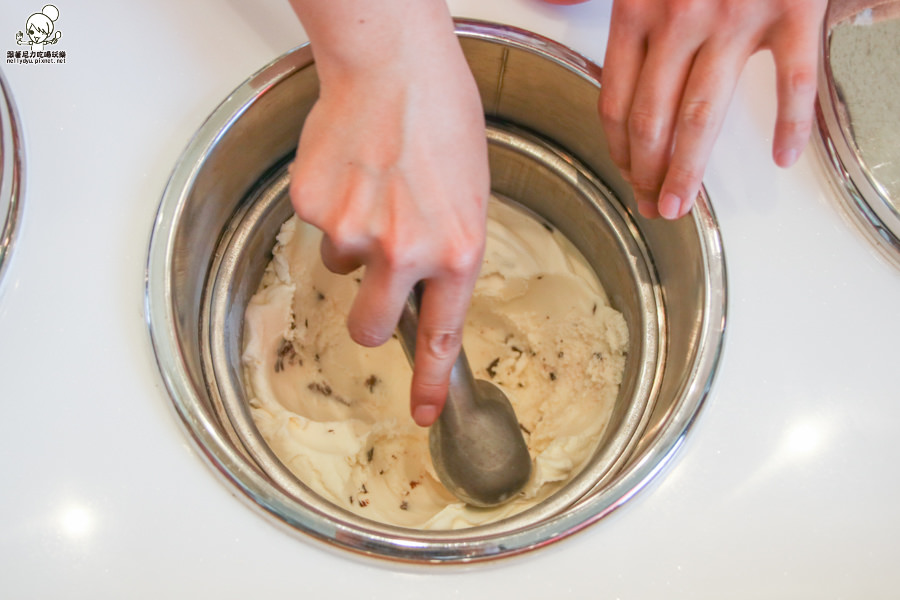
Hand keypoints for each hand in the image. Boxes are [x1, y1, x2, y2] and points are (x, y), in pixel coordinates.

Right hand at [288, 1, 488, 426]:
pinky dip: (332, 205)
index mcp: (458, 250)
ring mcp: (355, 231)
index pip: (443, 337)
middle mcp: (406, 251)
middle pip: (372, 327)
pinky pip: (318, 225)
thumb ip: (449, 249)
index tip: (425, 413)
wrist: (392, 64)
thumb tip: (423, 283)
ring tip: (375, 185)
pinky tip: (352, 167)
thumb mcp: (471, 193)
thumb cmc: (441, 116)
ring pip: (343, 266)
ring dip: (355, 239)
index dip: (432, 384)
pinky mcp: (314, 208)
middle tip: (378, 272)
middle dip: (371, 313)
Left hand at [599, 0, 827, 218]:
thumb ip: (610, 2)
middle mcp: (680, 19)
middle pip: (652, 120)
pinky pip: (791, 80)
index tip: (628, 175)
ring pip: (703, 114)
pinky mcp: (794, 7)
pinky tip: (783, 154)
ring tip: (681, 202)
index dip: (621, 151)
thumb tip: (566, 14)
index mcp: (637, 10)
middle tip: (653, 203)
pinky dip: (790, 124)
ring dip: (687, 169)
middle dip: (648, 174)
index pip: (618, 103)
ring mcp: (736, 16)